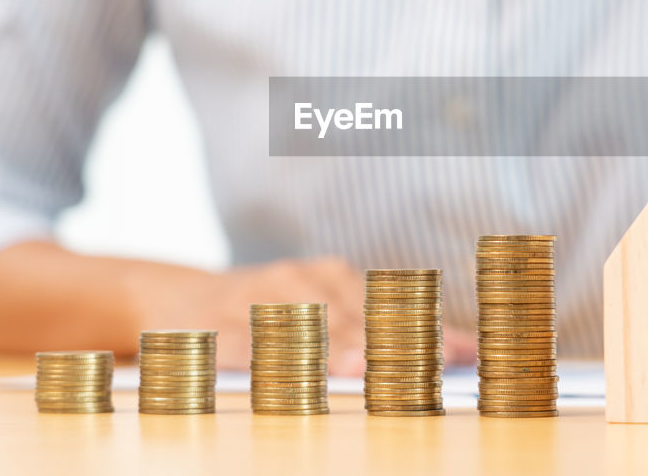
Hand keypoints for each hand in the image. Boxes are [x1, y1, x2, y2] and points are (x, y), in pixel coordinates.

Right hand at [131, 256, 476, 374]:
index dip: (422, 329)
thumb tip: (469, 349)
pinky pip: (240, 342)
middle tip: (416, 366)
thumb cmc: (269, 314)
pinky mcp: (210, 323)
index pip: (384, 304)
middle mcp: (294, 279)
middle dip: (384, 345)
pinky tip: (285, 370)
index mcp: (327, 275)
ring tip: (360, 369)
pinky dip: (263, 356)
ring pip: (297, 328)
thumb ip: (386, 328)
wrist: (178, 299)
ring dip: (330, 348)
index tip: (457, 352)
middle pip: (348, 318)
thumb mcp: (324, 310)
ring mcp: (252, 298)